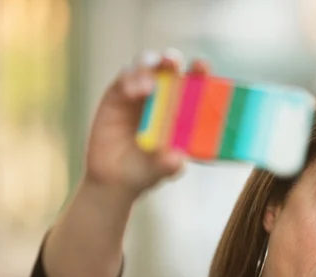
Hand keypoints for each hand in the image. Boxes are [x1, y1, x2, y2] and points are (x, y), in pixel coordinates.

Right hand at [84, 49, 209, 198]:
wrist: (114, 178)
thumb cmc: (146, 171)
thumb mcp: (160, 171)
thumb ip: (169, 165)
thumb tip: (178, 159)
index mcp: (183, 107)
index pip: (195, 81)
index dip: (199, 70)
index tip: (201, 66)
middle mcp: (164, 93)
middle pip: (169, 65)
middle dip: (171, 59)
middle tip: (170, 62)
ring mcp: (140, 90)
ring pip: (146, 64)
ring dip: (147, 68)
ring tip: (147, 89)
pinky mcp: (118, 92)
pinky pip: (125, 75)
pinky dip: (129, 79)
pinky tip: (131, 93)